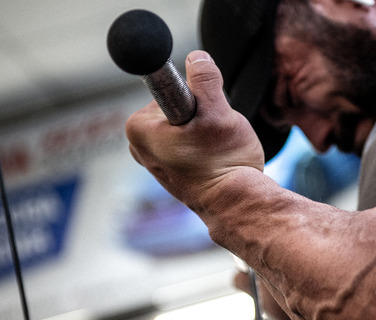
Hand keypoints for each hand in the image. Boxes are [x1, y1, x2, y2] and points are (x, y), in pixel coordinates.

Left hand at [126, 50, 264, 209]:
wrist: (236, 204)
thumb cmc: (224, 164)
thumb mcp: (218, 112)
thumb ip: (205, 80)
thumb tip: (197, 58)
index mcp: (139, 128)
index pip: (171, 89)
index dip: (198, 98)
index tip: (205, 118)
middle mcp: (139, 145)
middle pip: (178, 106)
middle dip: (201, 114)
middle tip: (214, 134)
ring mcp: (154, 160)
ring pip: (186, 125)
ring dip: (205, 131)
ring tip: (215, 151)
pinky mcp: (171, 171)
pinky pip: (189, 143)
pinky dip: (203, 147)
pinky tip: (213, 162)